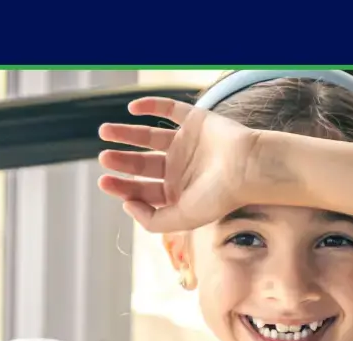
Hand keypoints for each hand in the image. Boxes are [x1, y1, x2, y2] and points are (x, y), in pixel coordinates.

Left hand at [97, 97, 260, 233]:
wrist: (248, 167)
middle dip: (121, 161)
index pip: (143, 190)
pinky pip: (168, 110)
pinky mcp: (195, 121)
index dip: (121, 186)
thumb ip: (153, 221)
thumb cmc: (220, 196)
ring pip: (149, 137)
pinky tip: (132, 109)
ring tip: (105, 131)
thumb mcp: (182, 218)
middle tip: (105, 157)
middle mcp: (180, 168)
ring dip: (126, 133)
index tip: (104, 182)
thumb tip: (126, 205)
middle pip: (142, 164)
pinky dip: (150, 106)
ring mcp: (187, 143)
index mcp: (178, 192)